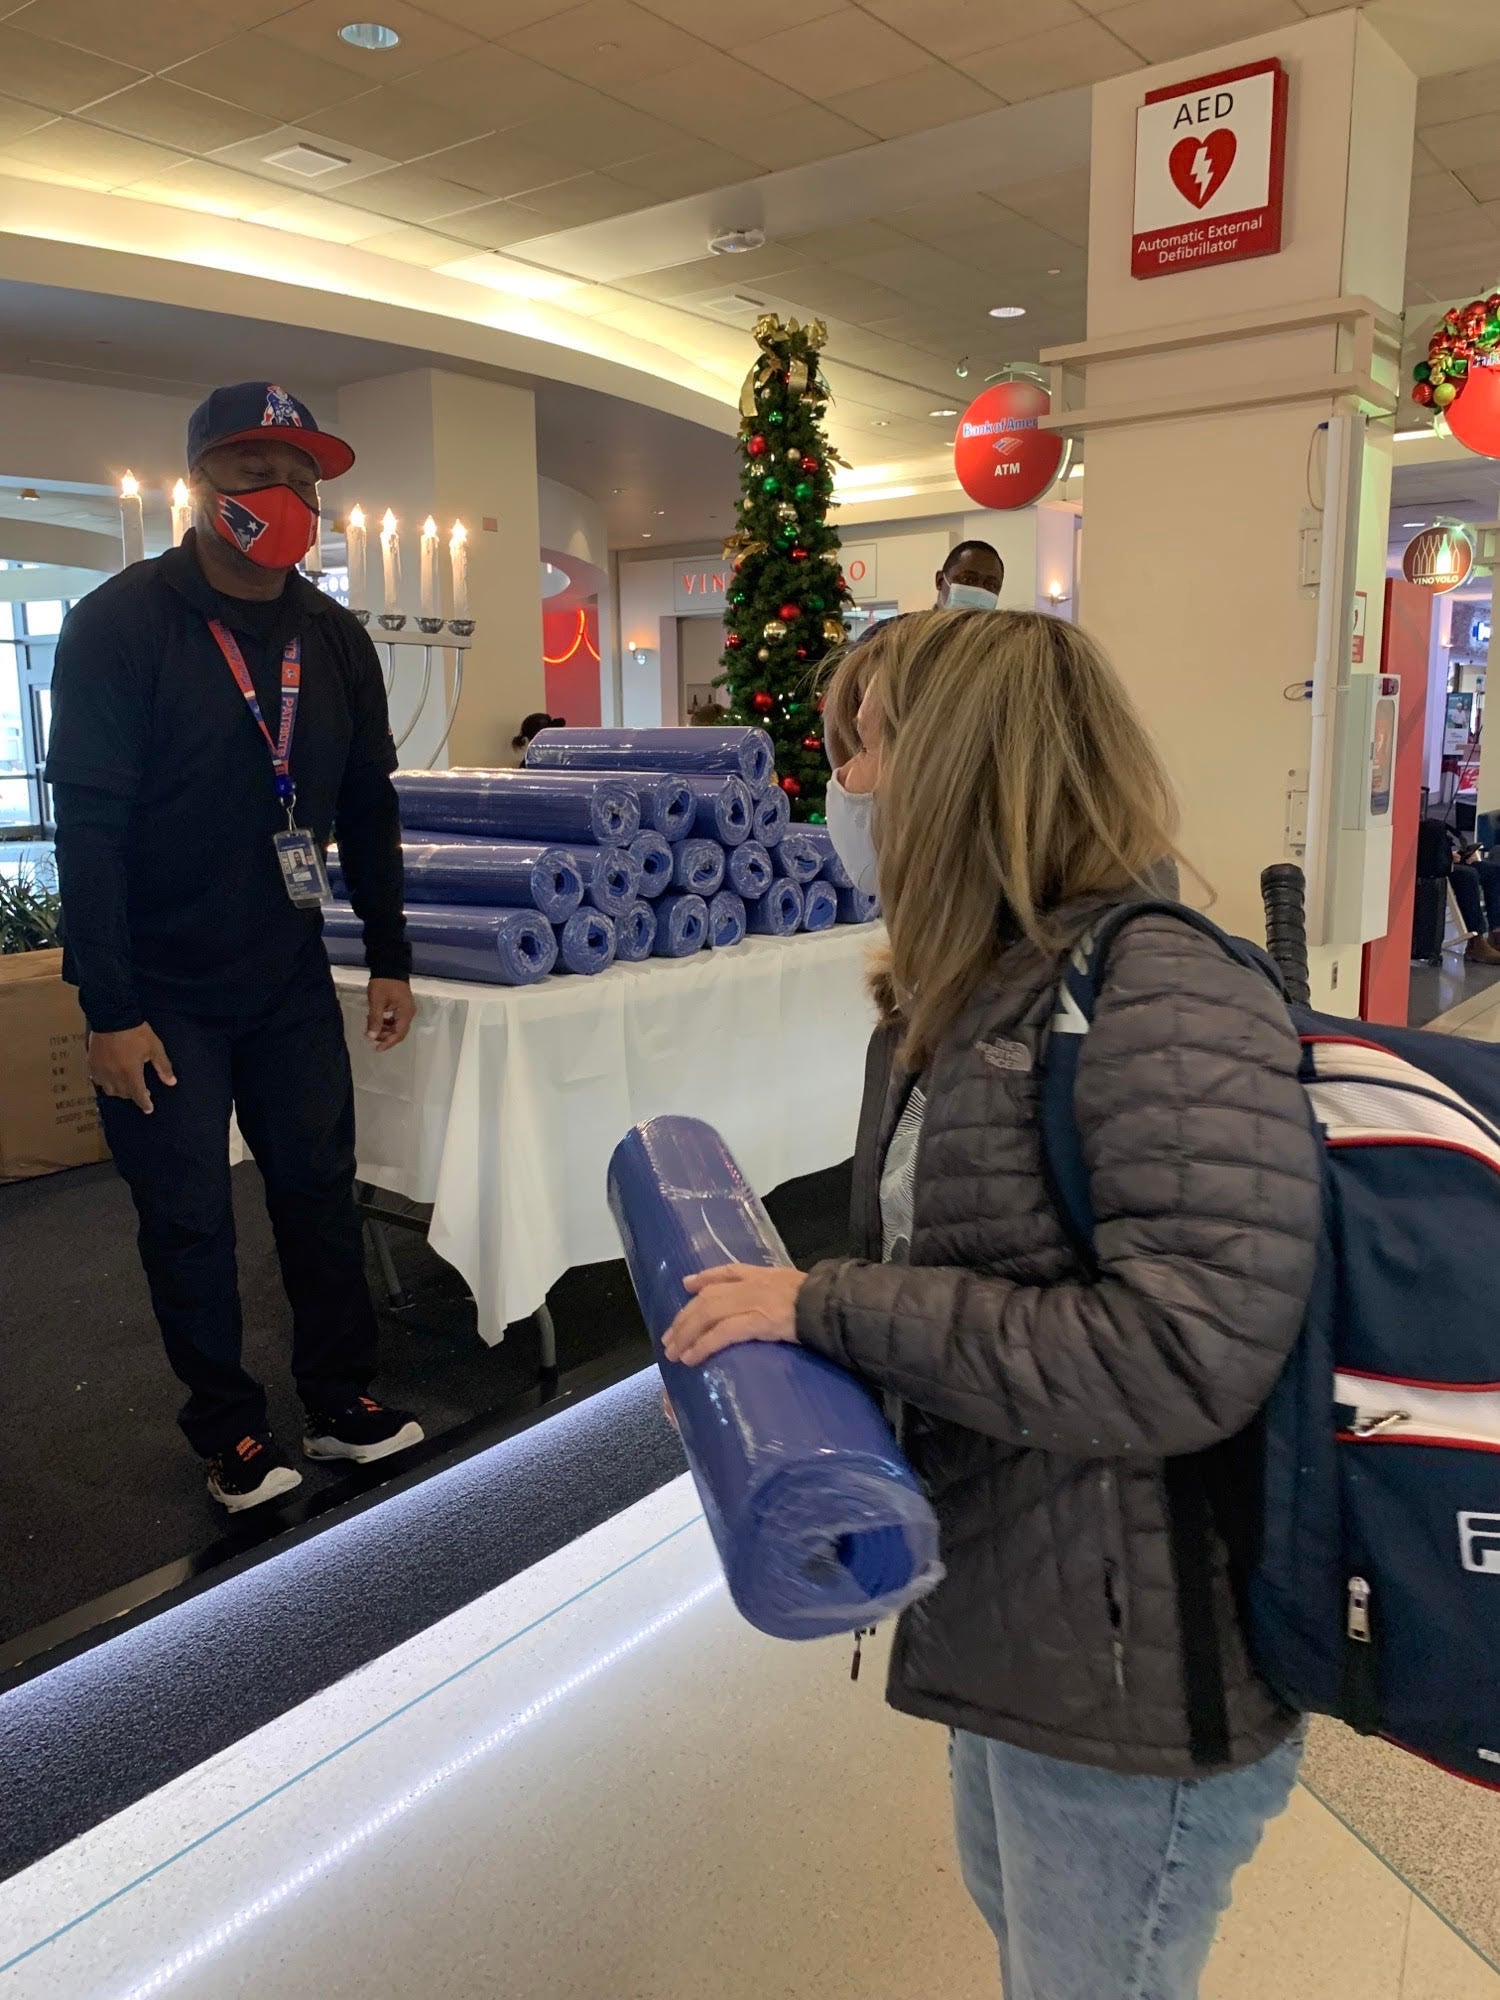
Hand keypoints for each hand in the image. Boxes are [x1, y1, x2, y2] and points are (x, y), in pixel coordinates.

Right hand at [88, 1024, 175, 1113]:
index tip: (148, 1109)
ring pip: (109, 1090)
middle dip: (133, 1094)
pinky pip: (97, 1080)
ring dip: (119, 1090)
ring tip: (125, 1084)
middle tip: (141, 1089)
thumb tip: (172, 1082)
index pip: (138, 1095)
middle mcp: (114, 1076)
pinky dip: (104, 1082)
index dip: (144, 1104)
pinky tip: (109, 1078)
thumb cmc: (136, 1032)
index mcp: (131, 1074)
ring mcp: (101, 1071)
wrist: (112, 1017)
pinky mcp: (92, 1063)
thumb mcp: (154, 1048)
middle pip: (124, 1094)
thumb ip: (163, 1067)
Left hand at [366, 978, 414, 1051]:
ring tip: (371, 1028)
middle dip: (386, 1037)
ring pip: (397, 1027)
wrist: (389, 966)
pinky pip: (396, 1020)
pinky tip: (377, 1020)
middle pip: (399, 1032)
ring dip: (385, 1030)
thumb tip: (371, 1037)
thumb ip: (375, 1020)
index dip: (388, 1043)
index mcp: (406, 1013)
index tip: (376, 1049)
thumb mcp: (377, 1002)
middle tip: (371, 1037)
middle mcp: (409, 1013)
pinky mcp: (402, 1006)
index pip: (399, 1033)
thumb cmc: (383, 984)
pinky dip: (386, 1023)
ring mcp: (406, 1010)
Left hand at [662, 1264, 807, 1366]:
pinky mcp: (758, 1321)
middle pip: (708, 1298)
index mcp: (762, 1275)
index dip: (705, 1278)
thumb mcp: (794, 1286)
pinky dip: (704, 1344)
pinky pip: (723, 1333)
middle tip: (668, 1338)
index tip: (687, 1286)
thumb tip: (766, 1304)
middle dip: (684, 1318)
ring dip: (687, 1334)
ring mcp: (753, 1301)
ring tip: (674, 1352)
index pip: (726, 1272)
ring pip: (709, 1314)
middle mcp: (752, 1285)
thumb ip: (774, 1289)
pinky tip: (692, 1357)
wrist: (834, 1307)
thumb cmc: (820, 1302)